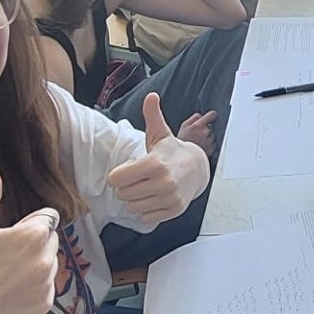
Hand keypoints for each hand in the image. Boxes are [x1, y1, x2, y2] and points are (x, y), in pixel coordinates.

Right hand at [0, 170, 61, 313]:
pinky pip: (45, 287)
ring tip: (0, 274)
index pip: (46, 218)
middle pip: (49, 241)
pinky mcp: (43, 306)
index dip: (25, 224)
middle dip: (31, 243)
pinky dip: (31, 287)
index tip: (4, 236)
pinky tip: (5, 291)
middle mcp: (46, 262)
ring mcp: (46, 287)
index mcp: (32, 237)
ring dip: (33, 264)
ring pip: (48, 263)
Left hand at [106, 93, 209, 222]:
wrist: (198, 169)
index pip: (115, 179)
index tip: (132, 168)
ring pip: (132, 207)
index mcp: (155, 163)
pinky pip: (145, 217)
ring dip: (136, 199)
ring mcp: (169, 198)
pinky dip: (147, 210)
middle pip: (122, 194)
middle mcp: (163, 182)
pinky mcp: (173, 211)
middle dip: (127, 186)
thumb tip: (151, 96)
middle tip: (141, 178)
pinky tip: (155, 197)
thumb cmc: (172, 151)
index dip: (120, 173)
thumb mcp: (160, 134)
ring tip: (148, 187)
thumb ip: (152, 116)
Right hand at [179, 110, 216, 155]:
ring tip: (198, 141)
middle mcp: (206, 132)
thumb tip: (201, 115)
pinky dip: (209, 144)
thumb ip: (194, 117)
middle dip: (206, 128)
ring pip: (212, 134)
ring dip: (208, 136)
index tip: (211, 116)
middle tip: (197, 134)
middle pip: (211, 126)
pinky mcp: (213, 148)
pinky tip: (201, 146)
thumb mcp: (184, 126)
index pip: (212, 114)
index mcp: (199, 125)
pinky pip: (213, 142)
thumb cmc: (182, 141)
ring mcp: (210, 141)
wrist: (183, 158)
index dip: (212, 115)